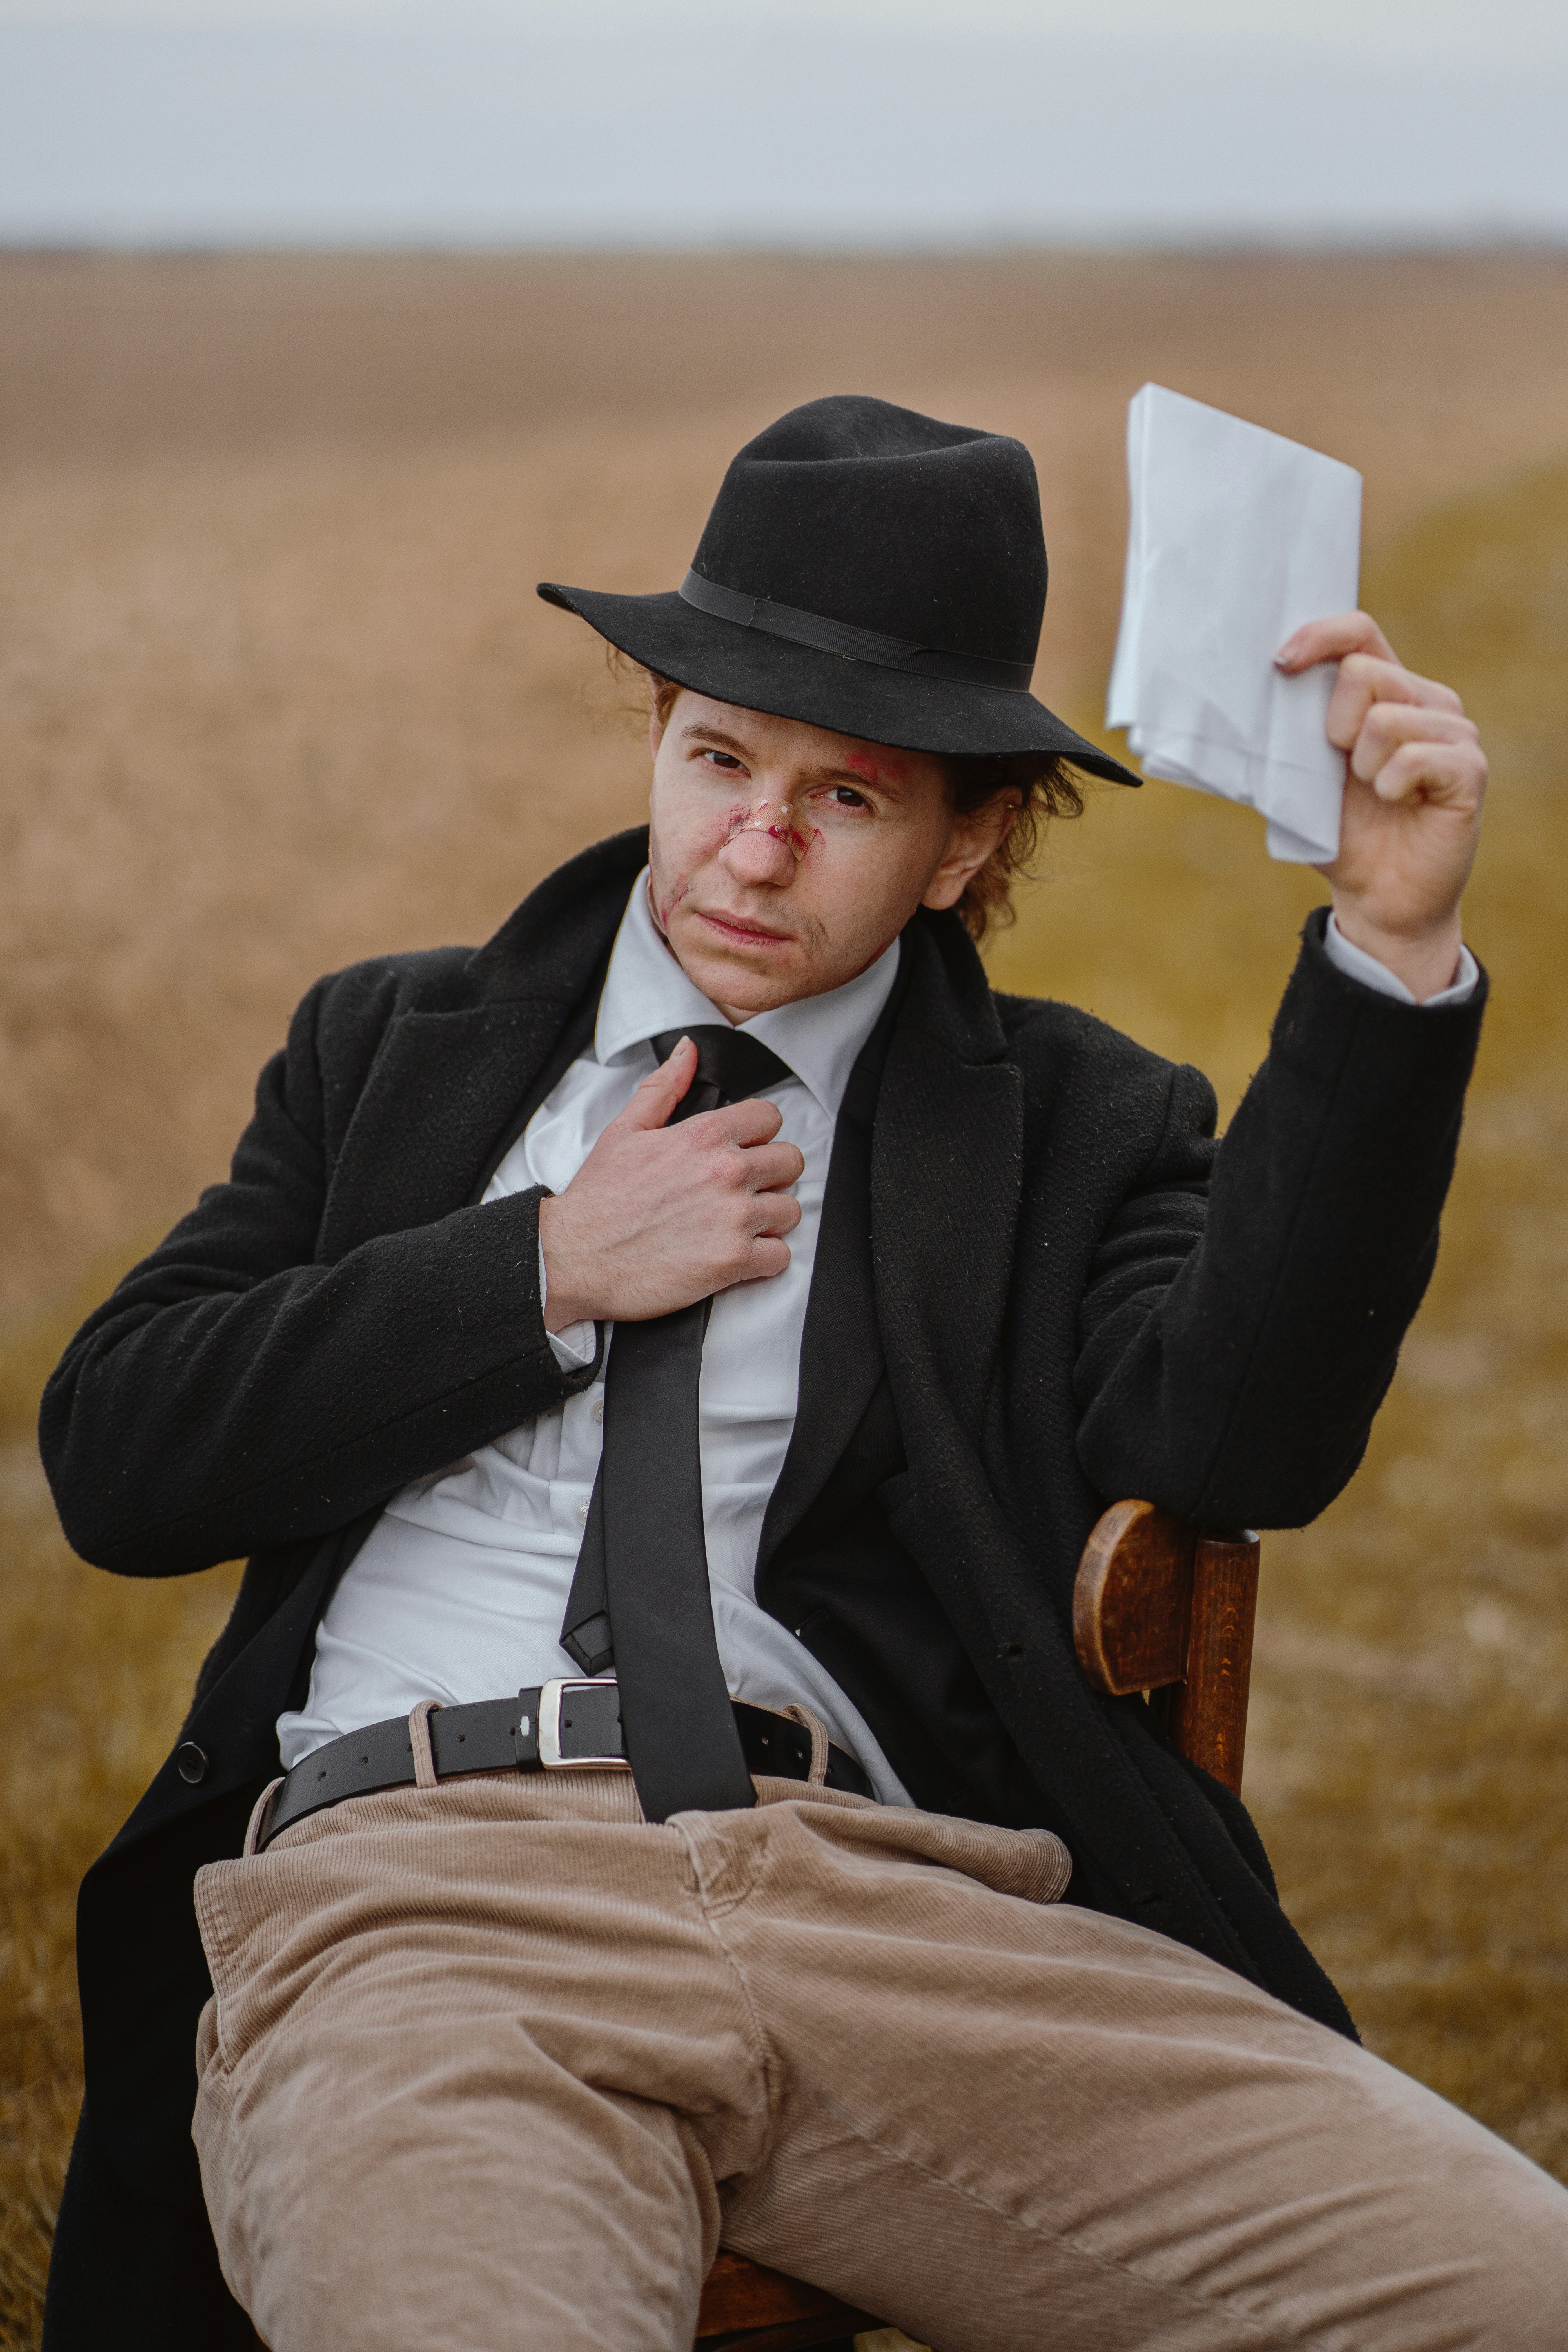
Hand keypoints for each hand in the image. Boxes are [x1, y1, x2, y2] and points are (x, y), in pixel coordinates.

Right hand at [536, 1036, 804, 1326]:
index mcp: (703, 1136)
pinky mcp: (734, 1262)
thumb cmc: (598, 1200)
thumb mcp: (625, 1130)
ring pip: (791, 1210)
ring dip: (770, 1218)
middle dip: (772, 1175)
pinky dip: (765, 1259)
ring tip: (739, 1225)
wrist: (574, 1257)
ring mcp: (734, 1218)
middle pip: (790, 1162)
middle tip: (745, 1189)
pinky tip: (738, 1255)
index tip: (746, 1150)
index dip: (759, 1134)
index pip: (769, 1117)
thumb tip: (688, 1050)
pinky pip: (781, 1256)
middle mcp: (726, 1173)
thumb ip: (664, 1088)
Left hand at [1276, 612, 1486, 1001]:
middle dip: (1332, 728)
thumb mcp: (1301, 779)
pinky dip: (1391, 788)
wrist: (1377, 897)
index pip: (1359, 633)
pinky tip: (1401, 805)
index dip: (1319, 637)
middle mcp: (1425, 700)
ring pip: (1384, 719)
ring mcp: (1454, 731)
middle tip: (1345, 772)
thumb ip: (1287, 736)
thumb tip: (1236, 706)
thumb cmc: (1341, 834)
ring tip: (1377, 794)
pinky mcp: (1469, 768)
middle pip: (1361, 672)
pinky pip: (1412, 758)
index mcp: (1386, 691)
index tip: (1281, 664)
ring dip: (1362, 768)